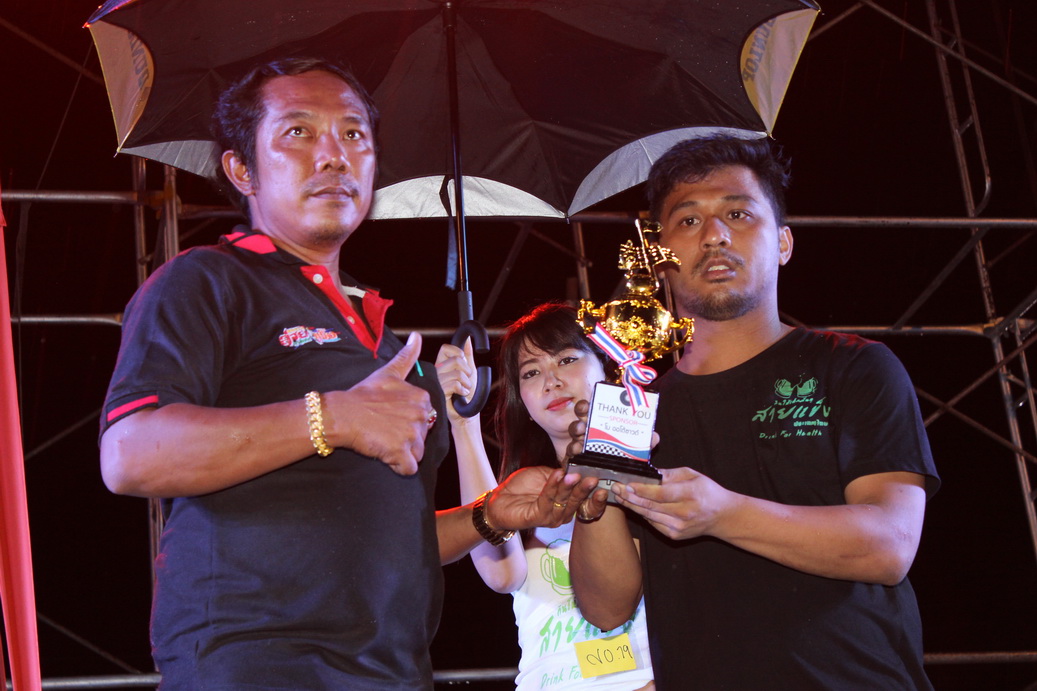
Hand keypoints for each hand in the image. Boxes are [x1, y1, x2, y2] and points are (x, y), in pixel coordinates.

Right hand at [324, 332, 431, 475]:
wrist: (342, 414)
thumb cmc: (363, 394)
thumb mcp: (388, 372)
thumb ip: (406, 356)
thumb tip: (417, 336)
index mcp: (421, 398)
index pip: (425, 417)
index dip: (407, 421)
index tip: (390, 417)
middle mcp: (421, 415)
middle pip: (422, 436)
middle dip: (406, 437)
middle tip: (385, 430)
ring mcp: (412, 435)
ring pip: (417, 452)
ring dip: (402, 452)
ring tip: (384, 442)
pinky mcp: (401, 453)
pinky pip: (409, 468)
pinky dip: (399, 467)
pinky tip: (386, 456)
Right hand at [435, 338, 475, 424]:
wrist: (466, 415)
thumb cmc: (467, 395)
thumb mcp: (469, 371)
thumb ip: (467, 355)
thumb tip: (468, 338)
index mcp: (441, 365)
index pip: (445, 348)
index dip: (457, 352)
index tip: (463, 361)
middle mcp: (436, 373)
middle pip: (455, 360)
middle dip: (467, 370)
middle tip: (466, 380)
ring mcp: (436, 384)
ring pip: (457, 373)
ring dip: (467, 383)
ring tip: (464, 390)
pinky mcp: (438, 394)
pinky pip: (455, 384)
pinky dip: (463, 390)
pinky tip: (461, 395)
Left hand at [487, 466, 599, 530]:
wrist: (500, 499)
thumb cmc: (523, 487)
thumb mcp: (546, 475)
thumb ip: (561, 473)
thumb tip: (575, 466)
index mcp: (567, 504)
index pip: (587, 503)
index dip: (596, 497)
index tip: (604, 484)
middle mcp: (562, 513)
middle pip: (577, 501)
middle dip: (585, 489)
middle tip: (593, 478)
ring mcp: (551, 517)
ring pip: (564, 501)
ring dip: (569, 487)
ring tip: (573, 475)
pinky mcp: (538, 517)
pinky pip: (548, 500)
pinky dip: (553, 486)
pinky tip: (558, 475)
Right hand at [565, 400, 661, 522]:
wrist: (618, 482)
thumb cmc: (625, 457)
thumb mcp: (637, 448)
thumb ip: (645, 442)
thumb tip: (654, 437)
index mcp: (598, 425)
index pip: (587, 411)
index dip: (584, 407)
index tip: (587, 406)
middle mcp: (586, 435)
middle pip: (577, 426)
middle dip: (577, 425)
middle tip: (582, 427)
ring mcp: (579, 450)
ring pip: (572, 444)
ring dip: (574, 444)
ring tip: (579, 447)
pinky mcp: (577, 465)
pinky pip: (570, 462)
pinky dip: (572, 460)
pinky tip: (576, 460)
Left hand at [613, 466, 733, 539]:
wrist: (722, 516)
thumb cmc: (706, 492)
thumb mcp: (692, 475)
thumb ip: (670, 474)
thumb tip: (648, 472)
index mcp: (690, 494)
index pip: (660, 493)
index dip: (641, 490)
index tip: (627, 484)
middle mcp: (684, 513)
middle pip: (651, 506)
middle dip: (630, 497)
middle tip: (616, 488)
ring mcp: (679, 527)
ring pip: (649, 516)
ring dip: (632, 506)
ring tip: (619, 496)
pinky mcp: (675, 535)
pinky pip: (653, 523)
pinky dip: (642, 514)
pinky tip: (633, 506)